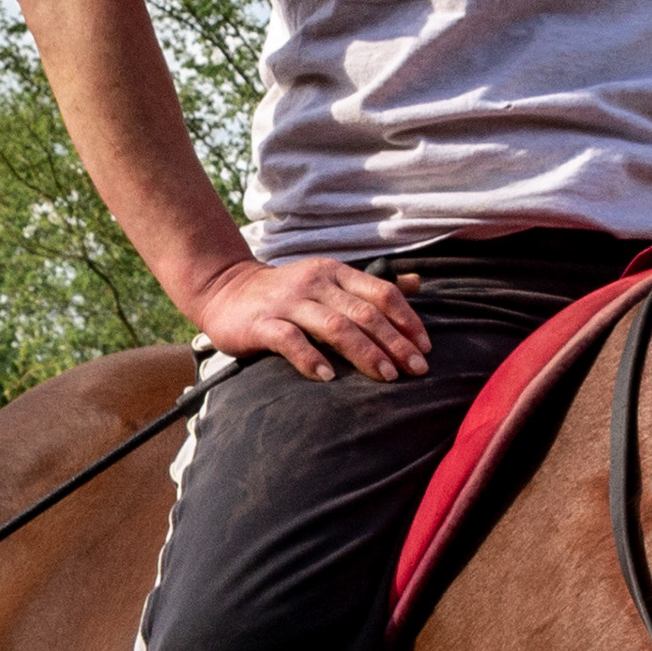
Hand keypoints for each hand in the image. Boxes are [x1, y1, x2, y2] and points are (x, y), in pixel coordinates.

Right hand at [183, 256, 427, 382]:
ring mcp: (288, 303)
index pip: (381, 292)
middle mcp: (315, 284)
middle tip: (417, 370)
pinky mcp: (261, 324)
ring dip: (364, 352)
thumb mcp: (329, 281)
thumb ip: (369, 286)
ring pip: (334, 326)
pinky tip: (327, 377)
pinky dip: (310, 359)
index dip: (407, 320)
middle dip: (395, 343)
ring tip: (387, 376)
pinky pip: (290, 341)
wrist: (225, 289)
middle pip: (364, 313)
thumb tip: (417, 283)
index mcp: (335, 273)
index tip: (425, 348)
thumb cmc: (287, 292)